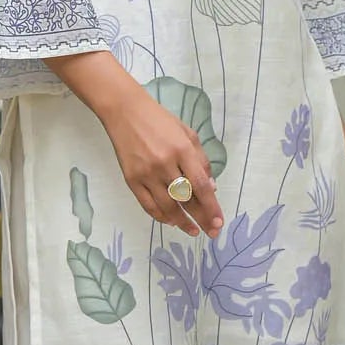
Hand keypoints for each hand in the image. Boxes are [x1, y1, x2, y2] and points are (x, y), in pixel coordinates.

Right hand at [99, 87, 223, 239]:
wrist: (125, 112)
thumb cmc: (160, 121)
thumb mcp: (187, 134)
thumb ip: (201, 160)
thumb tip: (211, 187)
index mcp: (182, 150)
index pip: (201, 186)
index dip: (212, 207)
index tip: (218, 222)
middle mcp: (165, 164)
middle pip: (186, 199)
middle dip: (201, 218)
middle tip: (211, 232)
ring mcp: (146, 173)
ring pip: (167, 206)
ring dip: (182, 222)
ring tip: (193, 230)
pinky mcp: (131, 179)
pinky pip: (148, 205)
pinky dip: (161, 216)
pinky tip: (171, 221)